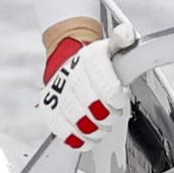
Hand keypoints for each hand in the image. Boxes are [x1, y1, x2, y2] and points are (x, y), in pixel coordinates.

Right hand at [39, 19, 124, 150]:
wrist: (70, 57)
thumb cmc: (98, 60)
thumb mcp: (115, 47)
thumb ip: (124, 41)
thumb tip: (126, 34)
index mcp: (90, 57)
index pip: (107, 85)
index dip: (117, 98)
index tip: (121, 98)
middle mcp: (71, 72)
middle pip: (91, 105)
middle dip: (107, 115)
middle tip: (112, 114)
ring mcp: (58, 90)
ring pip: (76, 118)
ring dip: (93, 129)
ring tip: (101, 127)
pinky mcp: (48, 105)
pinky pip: (58, 127)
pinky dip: (74, 137)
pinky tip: (86, 138)